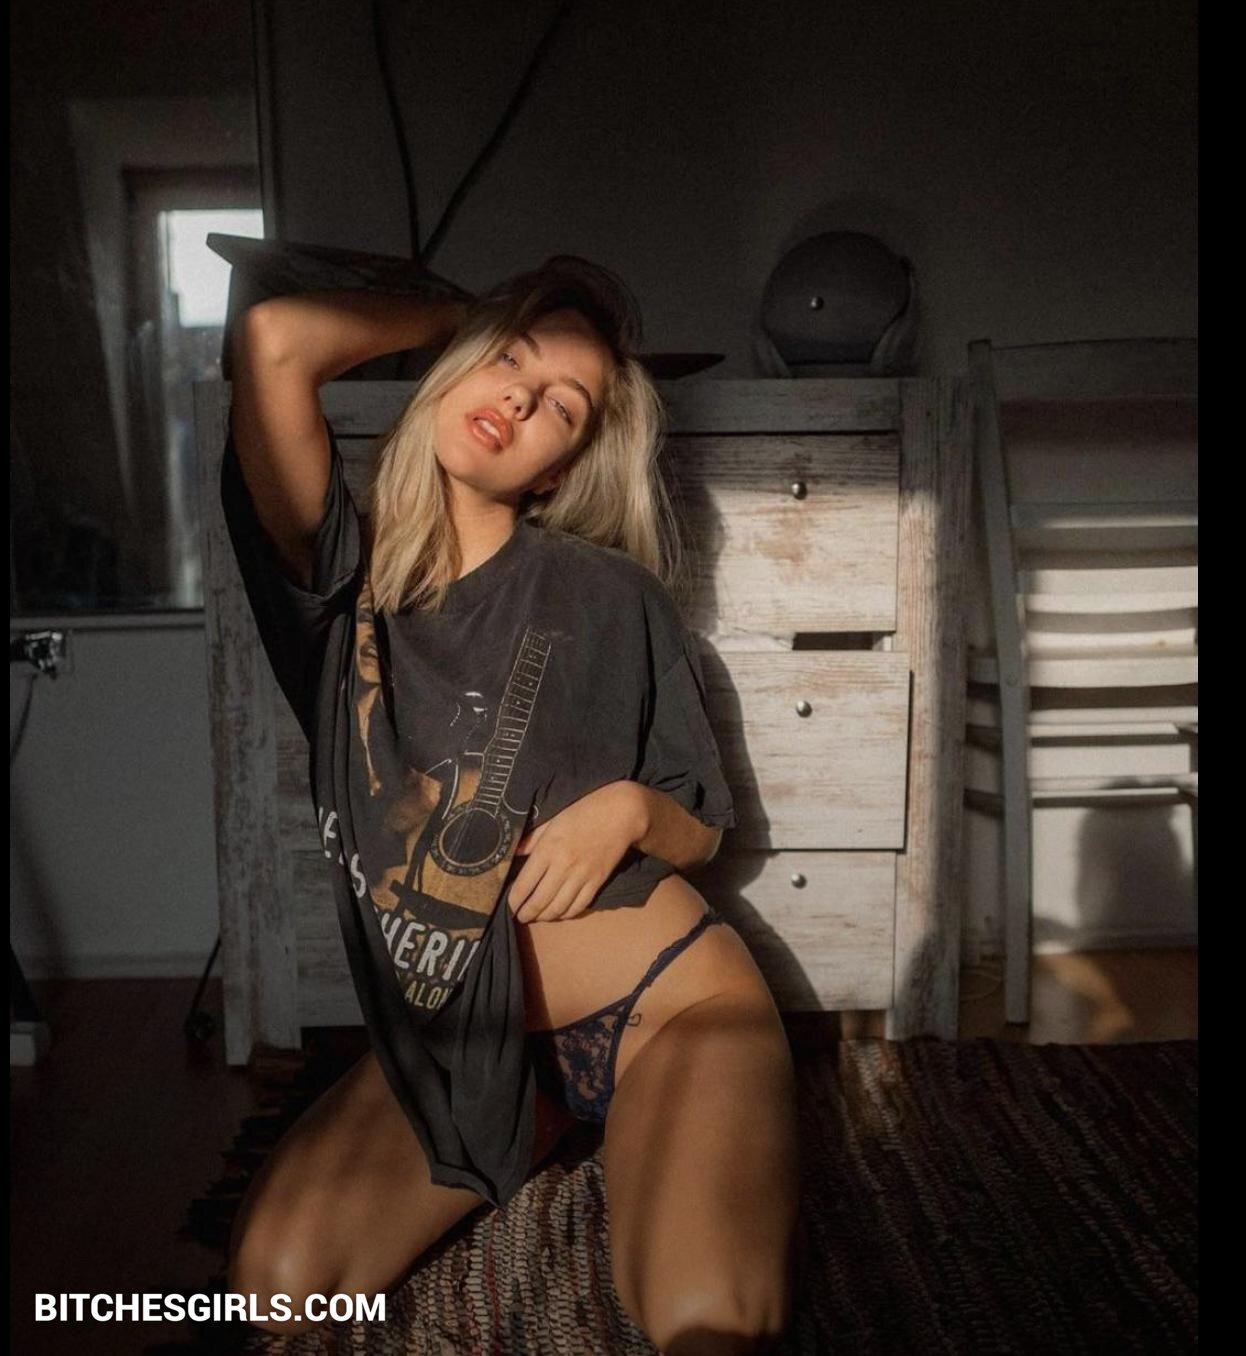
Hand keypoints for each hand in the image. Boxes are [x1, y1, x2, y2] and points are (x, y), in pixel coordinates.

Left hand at [506, 781, 643, 923]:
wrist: (619, 813)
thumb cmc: (582, 812)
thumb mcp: (552, 821)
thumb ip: (532, 839)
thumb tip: (514, 853)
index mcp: (547, 849)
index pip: (524, 884)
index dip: (514, 900)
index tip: (511, 905)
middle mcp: (562, 866)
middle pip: (539, 901)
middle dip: (527, 913)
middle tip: (521, 916)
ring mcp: (581, 876)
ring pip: (558, 908)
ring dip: (545, 917)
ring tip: (538, 917)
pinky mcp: (597, 882)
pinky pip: (579, 906)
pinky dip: (567, 914)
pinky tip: (560, 913)